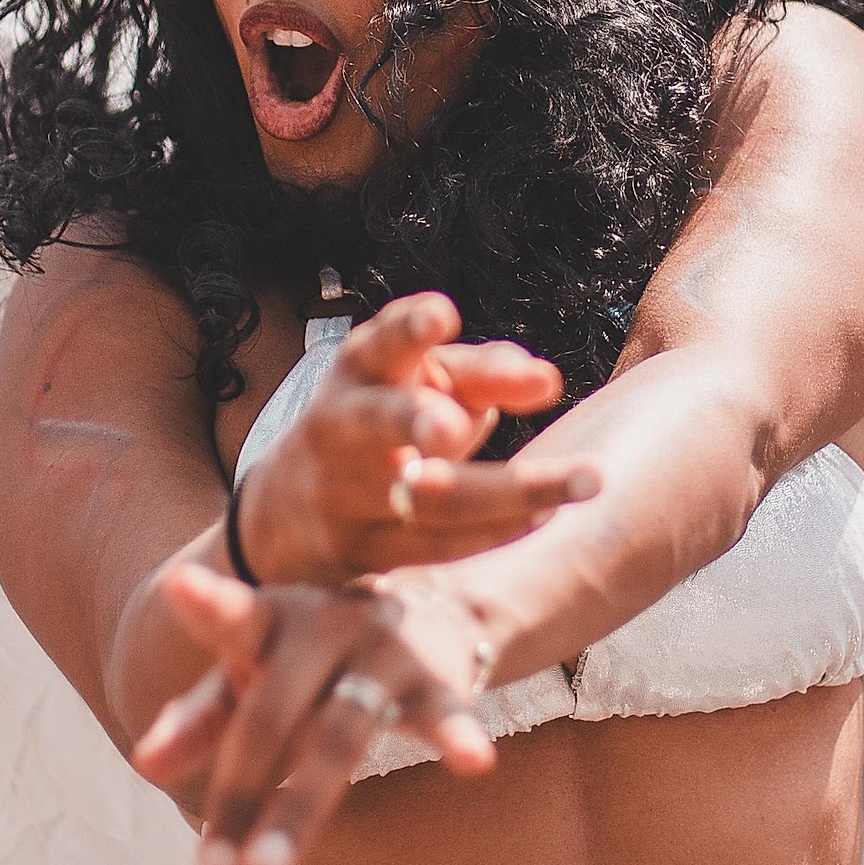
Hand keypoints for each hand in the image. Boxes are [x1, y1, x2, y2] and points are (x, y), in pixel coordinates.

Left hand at [134, 564, 497, 864]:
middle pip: (273, 715)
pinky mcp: (438, 680)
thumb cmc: (317, 653)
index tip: (180, 586)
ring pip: (341, 733)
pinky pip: (444, 714)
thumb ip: (201, 715)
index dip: (209, 604)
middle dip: (239, 793)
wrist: (435, 605)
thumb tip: (143, 765)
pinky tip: (473, 761)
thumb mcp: (258, 669)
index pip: (235, 617)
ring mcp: (383, 652)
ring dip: (300, 805)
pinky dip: (457, 735)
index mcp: (274, 620)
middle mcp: (326, 628)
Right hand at [236, 291, 592, 585]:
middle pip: (376, 421)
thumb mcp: (419, 381)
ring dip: (506, 494)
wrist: (289, 509)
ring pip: (428, 498)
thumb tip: (548, 381)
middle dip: (412, 419)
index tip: (442, 315)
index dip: (407, 329)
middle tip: (453, 425)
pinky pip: (440, 544)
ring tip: (575, 485)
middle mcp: (342, 427)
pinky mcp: (366, 549)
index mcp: (360, 370)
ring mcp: (347, 495)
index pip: (379, 343)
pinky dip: (496, 530)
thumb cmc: (380, 420)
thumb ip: (485, 372)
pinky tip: (545, 514)